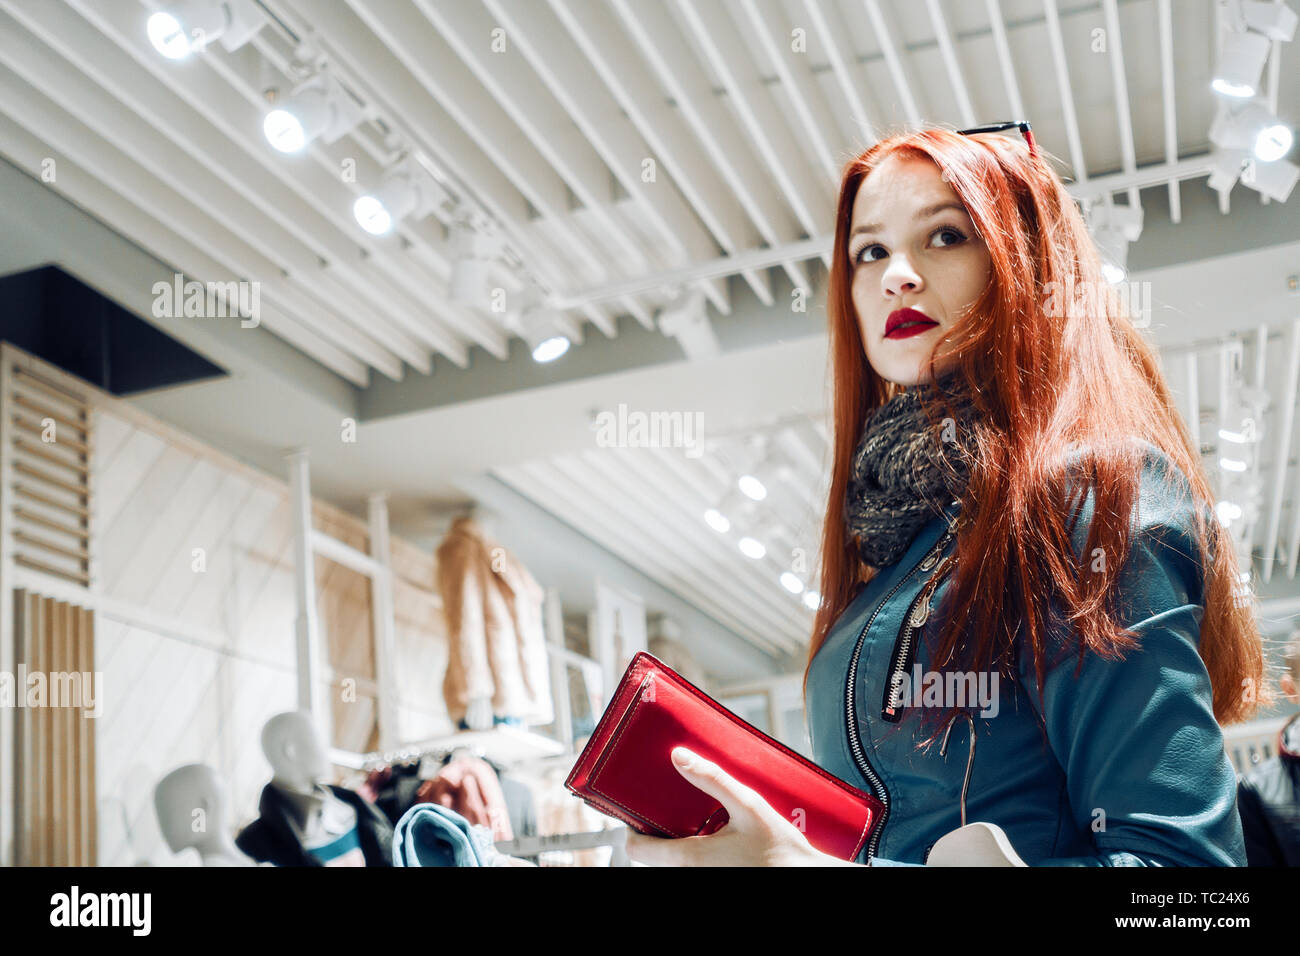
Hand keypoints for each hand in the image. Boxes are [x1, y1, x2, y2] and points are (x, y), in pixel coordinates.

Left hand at [623, 747, 845, 865]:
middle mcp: (691, 874)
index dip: (630, 829)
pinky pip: (694, 865)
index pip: (635, 850)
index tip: (635, 810)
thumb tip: (678, 755)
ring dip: (676, 839)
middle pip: (653, 855)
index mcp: (689, 857)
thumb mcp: (747, 804)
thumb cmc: (779, 847)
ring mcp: (705, 878)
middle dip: (655, 829)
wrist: (804, 877)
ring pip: (674, 861)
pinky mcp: (717, 877)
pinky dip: (695, 849)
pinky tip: (714, 831)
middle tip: (666, 803)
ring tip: (692, 813)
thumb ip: (712, 779)